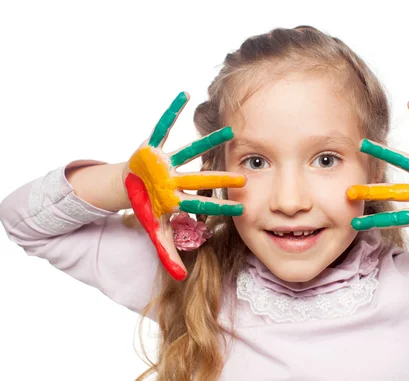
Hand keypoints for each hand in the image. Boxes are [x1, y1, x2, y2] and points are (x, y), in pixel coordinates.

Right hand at [124, 92, 245, 280]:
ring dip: (208, 141)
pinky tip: (184, 94)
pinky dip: (170, 111)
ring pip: (190, 151)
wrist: (125, 185)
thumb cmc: (145, 205)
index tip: (242, 209)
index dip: (220, 207)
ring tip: (230, 130)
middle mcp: (177, 178)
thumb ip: (168, 253)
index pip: (203, 204)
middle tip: (245, 176)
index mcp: (178, 198)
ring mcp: (167, 162)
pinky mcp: (152, 146)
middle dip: (221, 179)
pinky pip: (162, 127)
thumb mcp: (155, 230)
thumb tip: (182, 278)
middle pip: (202, 178)